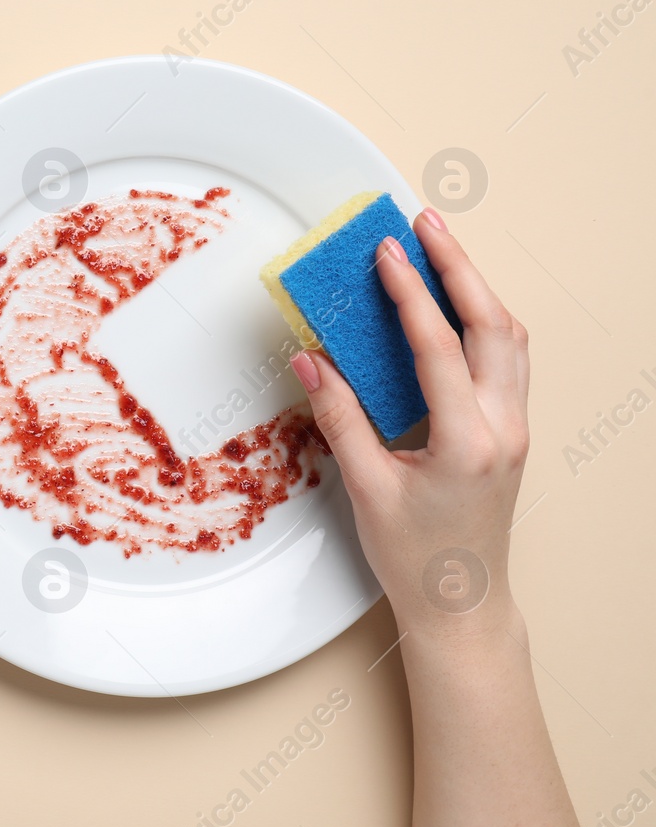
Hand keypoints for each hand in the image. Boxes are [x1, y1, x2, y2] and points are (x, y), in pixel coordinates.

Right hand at [291, 208, 529, 638]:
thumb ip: (339, 418)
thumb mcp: (366, 488)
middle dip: (457, 267)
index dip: (409, 293)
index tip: (386, 252)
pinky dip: (482, 321)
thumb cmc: (417, 559)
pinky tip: (457, 305)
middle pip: (492, 324)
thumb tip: (311, 360)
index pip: (438, 346)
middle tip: (423, 223)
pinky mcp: (510, 431)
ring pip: (509, 337)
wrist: (462, 604)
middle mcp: (504, 427)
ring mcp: (515, 428)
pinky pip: (507, 360)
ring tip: (440, 250)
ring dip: (475, 288)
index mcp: (468, 441)